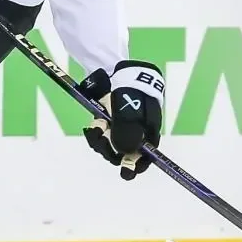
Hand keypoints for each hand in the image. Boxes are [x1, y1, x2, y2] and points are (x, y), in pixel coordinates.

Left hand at [81, 61, 163, 180]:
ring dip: (102, 143)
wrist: (115, 69)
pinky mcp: (106, 122)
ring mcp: (120, 127)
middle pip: (126, 154)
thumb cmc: (130, 90)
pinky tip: (92, 128)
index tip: (127, 172)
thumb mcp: (131, 111)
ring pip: (110, 146)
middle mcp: (135, 131)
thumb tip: (125, 154)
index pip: (147, 155)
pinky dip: (95, 134)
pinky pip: (100, 136)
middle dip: (114, 153)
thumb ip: (128, 133)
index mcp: (149, 131)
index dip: (138, 165)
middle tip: (104, 144)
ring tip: (97, 130)